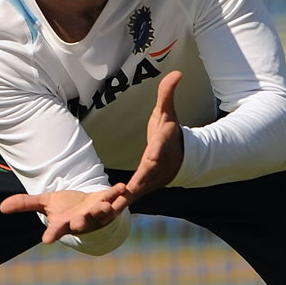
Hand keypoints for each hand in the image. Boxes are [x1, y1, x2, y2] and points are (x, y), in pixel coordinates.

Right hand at [0, 183, 128, 244]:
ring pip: (100, 213)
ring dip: (103, 209)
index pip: (56, 231)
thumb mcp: (45, 204)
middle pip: (80, 223)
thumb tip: (0, 207)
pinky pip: (114, 200)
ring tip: (105, 205)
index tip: (46, 240)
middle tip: (77, 222)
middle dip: (80, 223)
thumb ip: (25, 204)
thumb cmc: (65, 208)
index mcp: (64, 223)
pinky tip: (123, 188)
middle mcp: (81, 221)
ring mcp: (96, 214)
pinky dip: (118, 194)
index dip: (51, 234)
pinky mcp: (108, 204)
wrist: (87, 207)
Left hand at [116, 71, 183, 205]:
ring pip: (137, 190)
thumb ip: (168, 93)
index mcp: (163, 146)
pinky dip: (119, 205)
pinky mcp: (141, 187)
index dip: (158, 146)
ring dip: (125, 199)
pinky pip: (129, 196)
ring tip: (110, 208)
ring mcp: (151, 179)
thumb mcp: (167, 111)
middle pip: (148, 174)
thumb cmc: (169, 131)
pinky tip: (105, 213)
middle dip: (139, 182)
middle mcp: (158, 166)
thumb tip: (178, 72)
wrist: (179, 157)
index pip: (161, 145)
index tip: (153, 152)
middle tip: (128, 190)